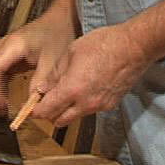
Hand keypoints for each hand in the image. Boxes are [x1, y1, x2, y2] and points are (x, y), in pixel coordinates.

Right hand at [0, 12, 77, 111]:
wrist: (61, 19)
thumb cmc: (58, 32)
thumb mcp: (53, 60)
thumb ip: (42, 81)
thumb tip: (33, 102)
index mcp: (12, 45)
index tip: (0, 105)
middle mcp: (4, 47)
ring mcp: (4, 52)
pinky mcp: (8, 57)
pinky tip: (4, 98)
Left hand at [30, 25, 150, 127]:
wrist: (134, 47)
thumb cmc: (104, 44)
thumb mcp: (71, 53)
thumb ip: (55, 74)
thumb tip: (42, 88)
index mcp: (72, 89)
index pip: (46, 111)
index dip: (35, 111)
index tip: (31, 107)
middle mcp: (85, 103)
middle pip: (58, 120)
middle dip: (49, 113)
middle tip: (46, 100)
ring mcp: (99, 106)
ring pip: (74, 116)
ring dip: (66, 110)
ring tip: (66, 91)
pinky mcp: (110, 105)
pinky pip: (89, 110)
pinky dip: (82, 104)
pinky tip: (85, 88)